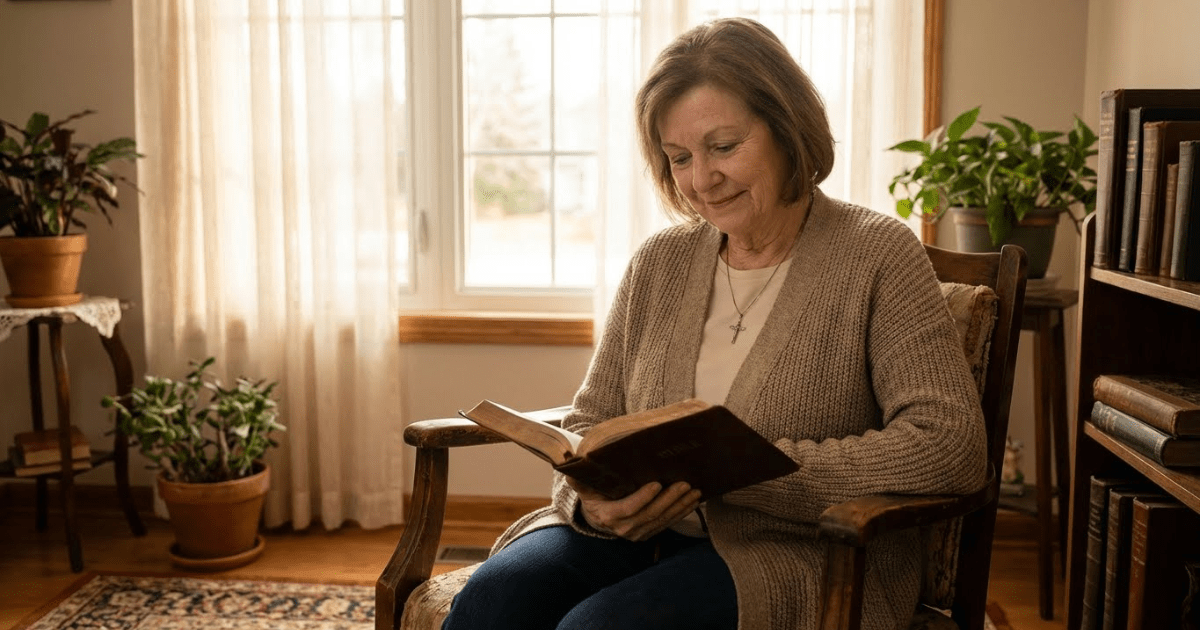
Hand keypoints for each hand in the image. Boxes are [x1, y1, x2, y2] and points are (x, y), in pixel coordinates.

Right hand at [568, 479, 701, 541]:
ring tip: (694, 491)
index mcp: (606, 515)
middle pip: (649, 515)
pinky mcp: (648, 533)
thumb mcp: (581, 484)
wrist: (597, 513)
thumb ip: (578, 476)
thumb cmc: (592, 492)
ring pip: (661, 520)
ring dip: (680, 506)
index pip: (626, 509)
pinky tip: (693, 501)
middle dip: (669, 499)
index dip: (642, 498)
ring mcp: (637, 533)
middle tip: (684, 484)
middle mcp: (623, 528)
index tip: (656, 484)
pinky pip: (667, 523)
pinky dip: (681, 512)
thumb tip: (568, 462)